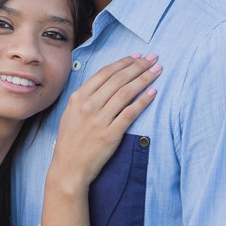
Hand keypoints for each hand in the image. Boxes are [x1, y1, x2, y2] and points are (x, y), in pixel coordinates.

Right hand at [53, 53, 160, 186]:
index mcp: (78, 98)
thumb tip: (104, 83)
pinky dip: (143, 101)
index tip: (137, 57)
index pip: (105, 73)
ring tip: (157, 70)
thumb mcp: (70, 114)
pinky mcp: (110, 135)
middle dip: (138, 66)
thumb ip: (85, 98)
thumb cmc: (71, 142)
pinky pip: (130, 113)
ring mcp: (99, 120)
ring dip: (144, 79)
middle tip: (153, 58)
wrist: (68, 168)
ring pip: (126, 93)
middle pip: (118, 79)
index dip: (124, 62)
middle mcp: (88, 106)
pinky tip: (154, 92)